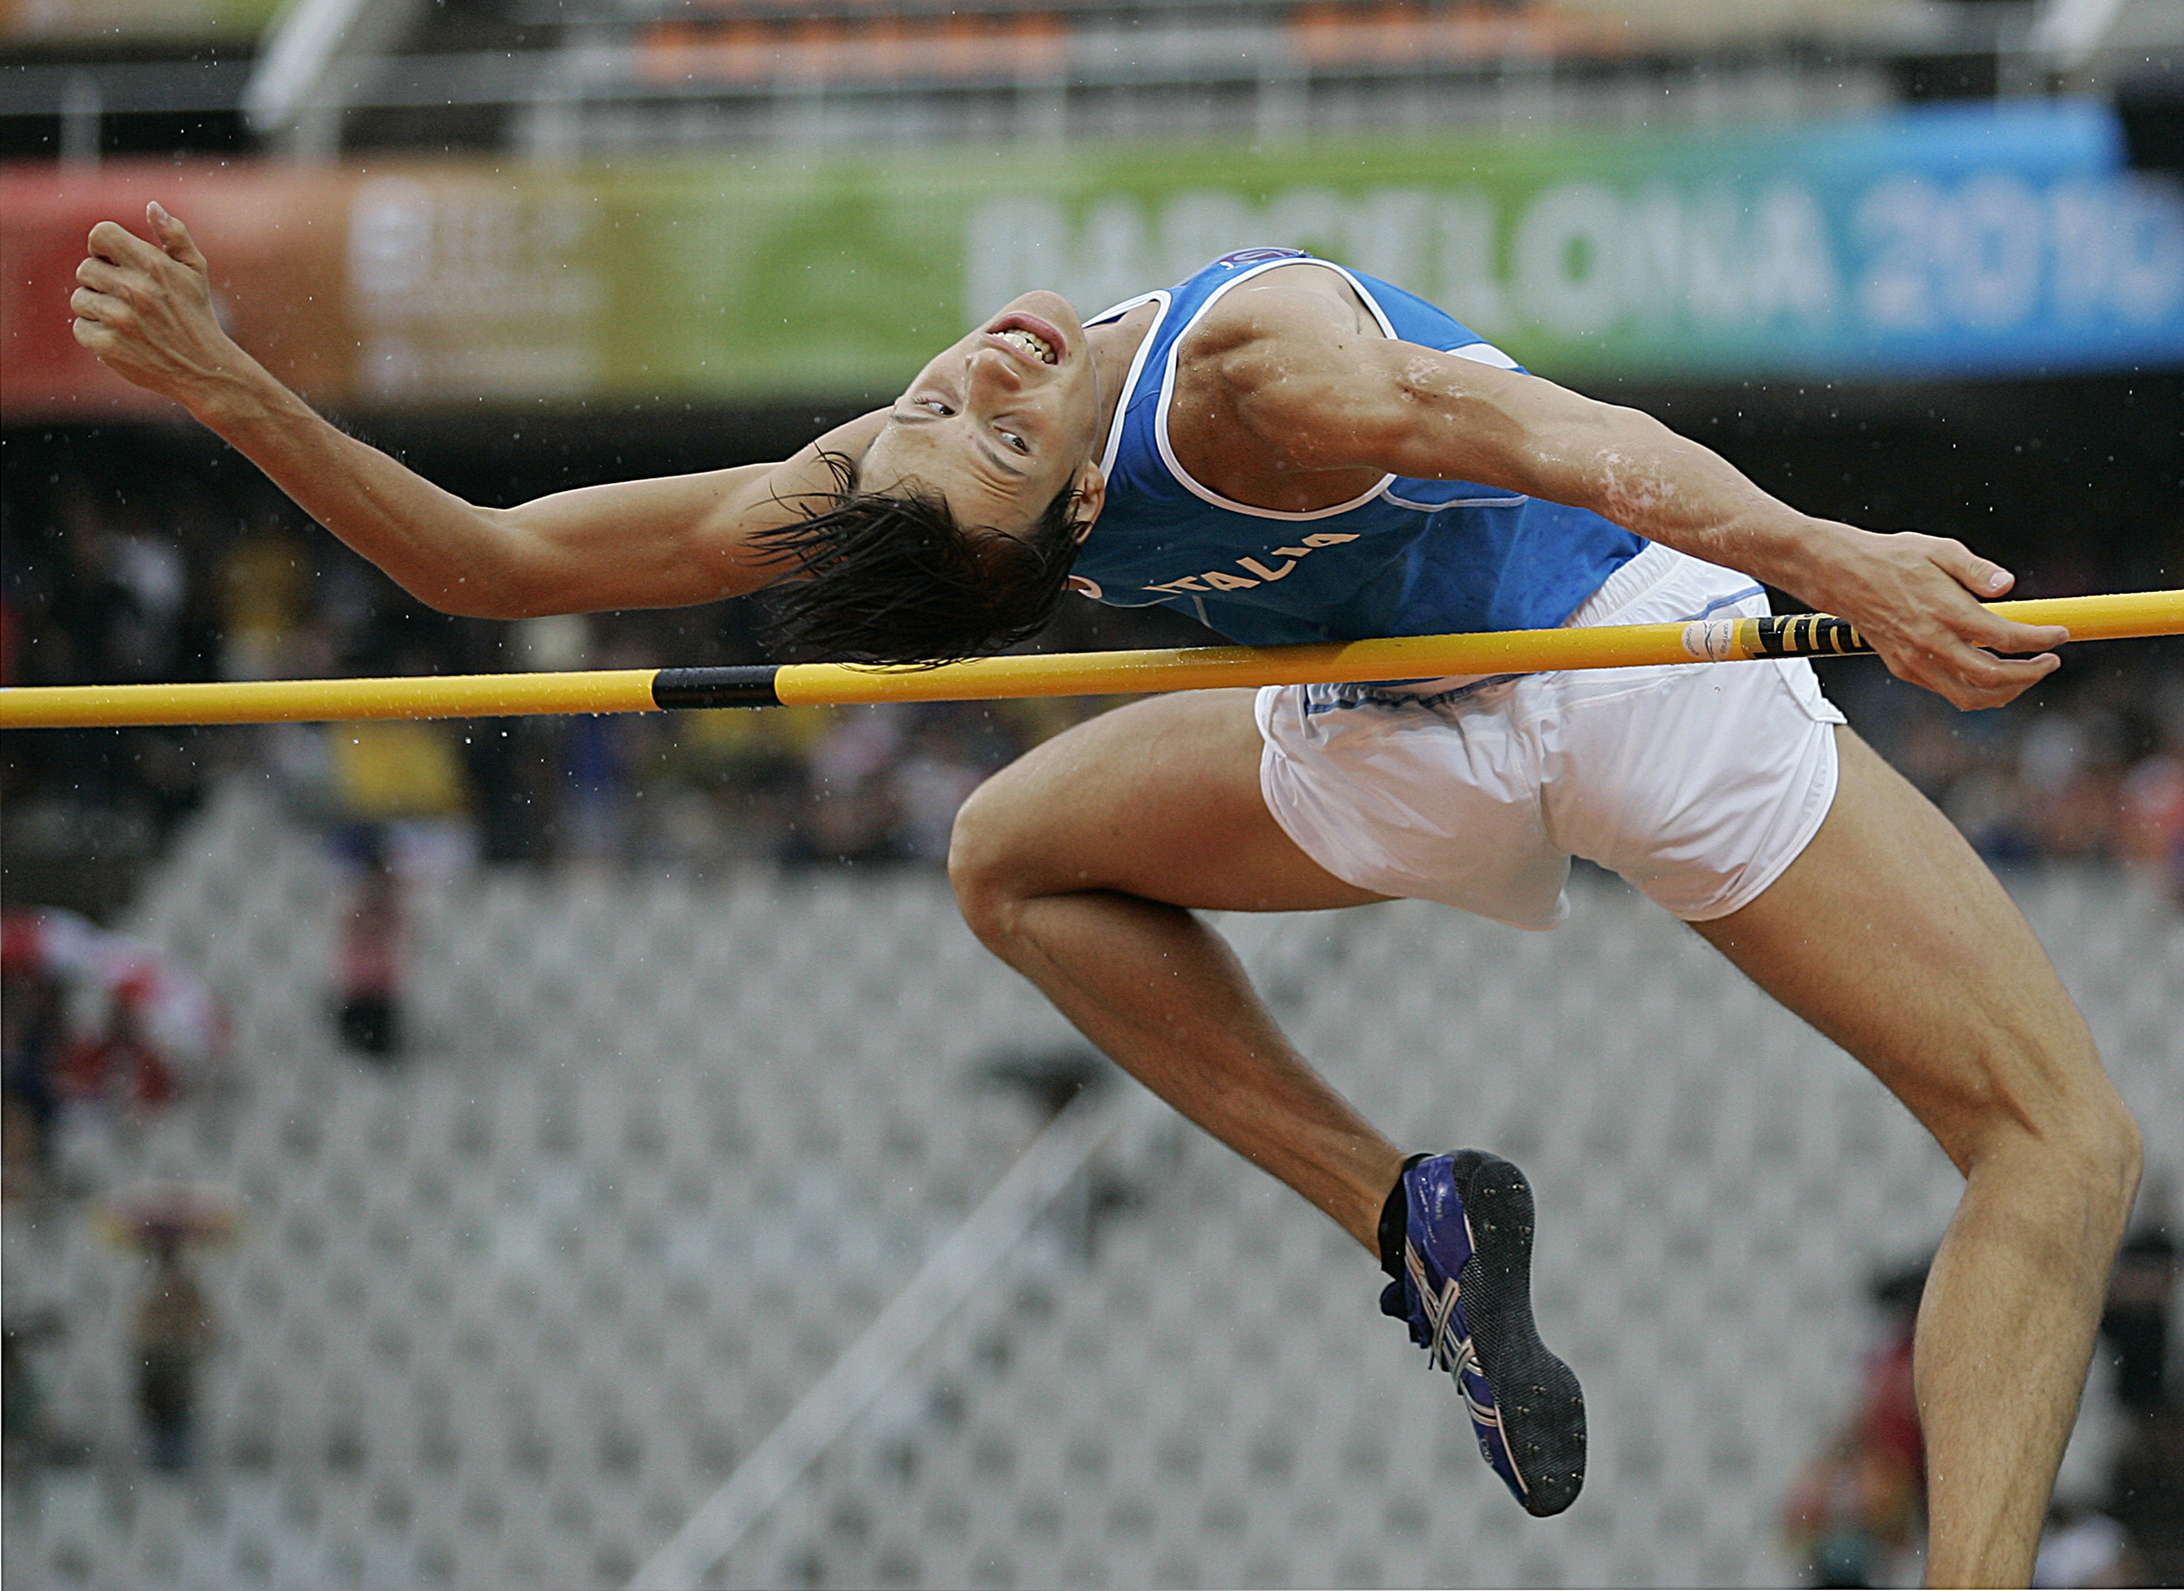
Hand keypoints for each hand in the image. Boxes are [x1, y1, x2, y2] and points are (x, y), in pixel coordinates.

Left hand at [71, 202, 247, 408]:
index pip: (101, 234)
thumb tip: (152, 206)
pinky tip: (121, 339)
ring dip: (96, 309)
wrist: (206, 370)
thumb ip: (175, 235)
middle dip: (100, 282)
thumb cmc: (196, 315)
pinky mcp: (108, 346)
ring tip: (125, 321)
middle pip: (85, 269)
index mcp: (154, 266)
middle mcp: (136, 290)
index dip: (102, 247)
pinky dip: (96, 334)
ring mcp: (120, 319)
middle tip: (125, 299)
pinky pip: (80, 328)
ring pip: (80, 299)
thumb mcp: (195, 271)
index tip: (115, 263)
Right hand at [1800, 525, 2067, 710]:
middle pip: (1992, 677)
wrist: (1842, 576)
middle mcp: (1930, 642)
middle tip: (2050, 661)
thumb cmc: (1893, 558)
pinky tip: (1990, 671)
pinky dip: (1976, 689)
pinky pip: (1947, 690)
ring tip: (2025, 675)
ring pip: (1969, 696)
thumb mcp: (1940, 549)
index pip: (2005, 637)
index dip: (2041, 639)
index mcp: (1944, 610)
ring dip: (2005, 693)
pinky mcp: (1903, 669)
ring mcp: (1915, 661)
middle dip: (2030, 674)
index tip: (2060, 634)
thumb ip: (1977, 569)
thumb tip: (2008, 586)